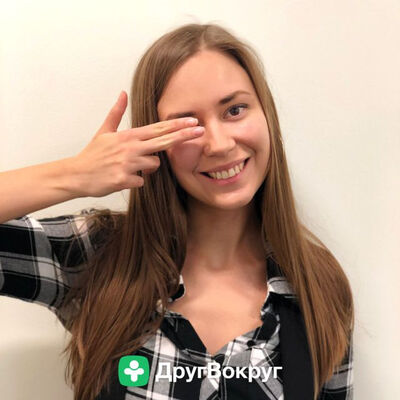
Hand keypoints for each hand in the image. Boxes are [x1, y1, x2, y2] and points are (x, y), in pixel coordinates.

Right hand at [71, 91, 203, 197]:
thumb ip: (116, 113)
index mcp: (127, 136)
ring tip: (126, 166)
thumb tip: (123, 93)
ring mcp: (127, 164)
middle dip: (183, 136)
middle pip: (163, 141)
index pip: (157, 129)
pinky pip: (141, 181)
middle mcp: (130, 148)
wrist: (76, 175)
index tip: (191, 121)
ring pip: (153, 165)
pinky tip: (121, 178)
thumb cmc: (92, 154)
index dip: (176, 124)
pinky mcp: (124, 180)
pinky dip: (134, 181)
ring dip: (145, 167)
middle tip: (200, 131)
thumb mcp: (103, 131)